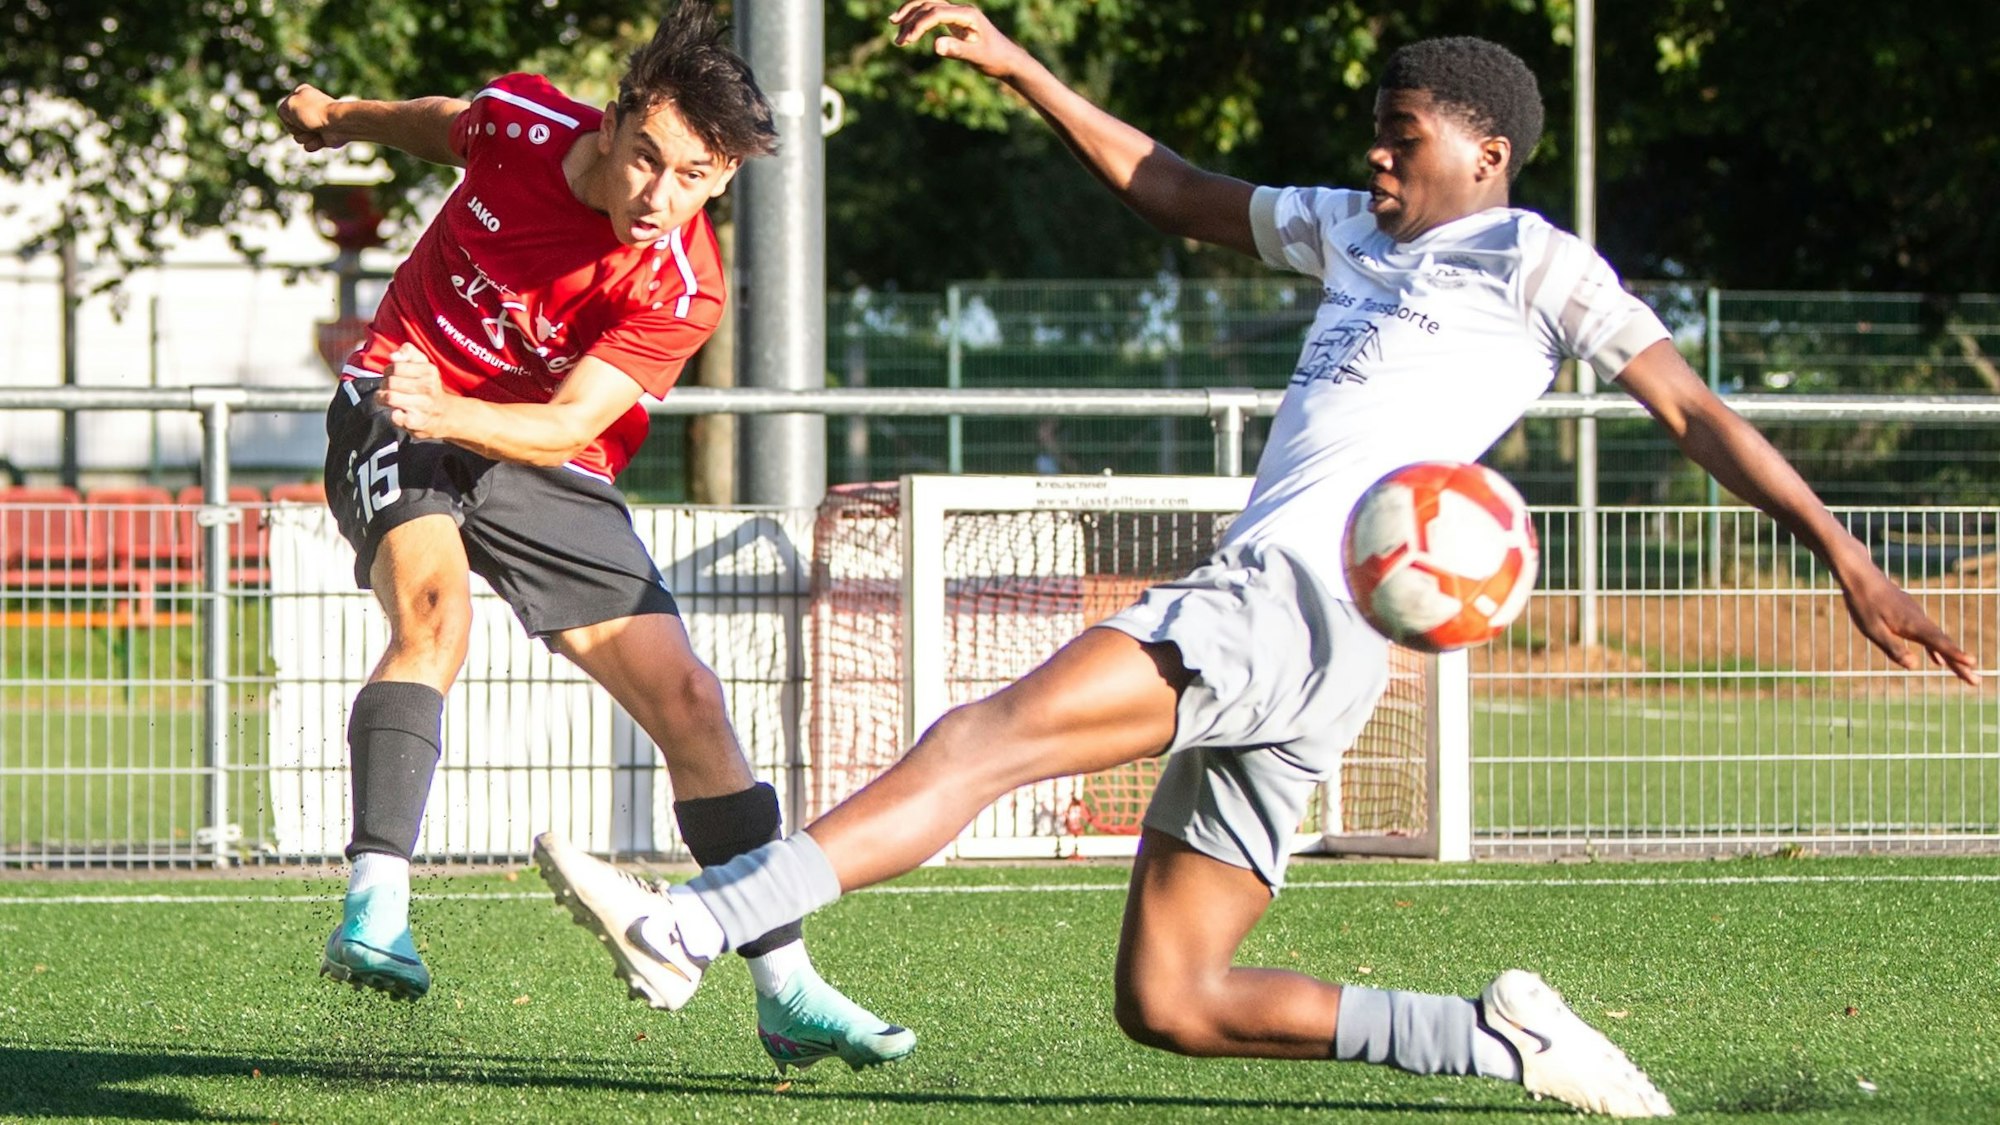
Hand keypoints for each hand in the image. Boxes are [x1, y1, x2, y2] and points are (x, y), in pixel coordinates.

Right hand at [276, 84, 347, 151]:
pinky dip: (313, 144)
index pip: (283, 112)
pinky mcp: (323, 136)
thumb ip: (282, 111)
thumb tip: (297, 126)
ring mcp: (315, 122)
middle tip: (308, 123)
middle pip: (291, 126)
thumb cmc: (313, 112)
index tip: (298, 113)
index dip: (288, 117)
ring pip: (299, 138)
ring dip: (305, 137)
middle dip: (297, 129)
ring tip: (316, 131)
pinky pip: (308, 145)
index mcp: (300, 93)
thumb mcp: (288, 106)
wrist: (339, 124)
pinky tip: (321, 138)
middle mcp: (308, 107)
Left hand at [377, 345, 454, 441]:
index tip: (392, 376)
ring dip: (383, 399)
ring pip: (389, 397)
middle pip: (390, 382)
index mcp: (429, 371)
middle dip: (384, 385)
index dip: (388, 371)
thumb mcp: (424, 365)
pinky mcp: (416, 422)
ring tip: (388, 400)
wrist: (445, 415)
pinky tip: (400, 412)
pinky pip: (394, 416)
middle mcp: (428, 388)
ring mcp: (422, 406)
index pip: (395, 367)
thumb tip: (393, 355)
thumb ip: (409, 353)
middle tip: (389, 389)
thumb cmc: (428, 388)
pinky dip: (393, 414)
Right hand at [890, 2, 1032, 79]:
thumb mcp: (977, 56)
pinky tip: (908, 30)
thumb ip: (957, 50)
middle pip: (928, 3)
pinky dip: (918, 19)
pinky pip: (932, 13)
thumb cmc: (995, 59)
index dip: (919, 25)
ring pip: (928, 5)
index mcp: (967, 15)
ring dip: (911, 15)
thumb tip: (935, 45)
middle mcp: (961, 10)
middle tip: (899, 40)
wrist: (1008, 60)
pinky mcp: (955, 21)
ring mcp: (957, 14)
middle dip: (910, 18)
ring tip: (896, 31)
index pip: (936, 13)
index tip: (907, 41)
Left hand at [1840, 567, 1980, 684]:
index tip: (1971, 664)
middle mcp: (1920, 620)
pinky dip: (1935, 649)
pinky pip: (1928, 635)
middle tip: (1975, 681)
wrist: (1860, 576)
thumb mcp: (1873, 630)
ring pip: (1938, 640)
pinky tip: (1938, 661)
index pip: (1938, 642)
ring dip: (1952, 658)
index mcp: (1912, 624)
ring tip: (1965, 674)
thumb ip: (1893, 647)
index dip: (1954, 654)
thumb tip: (1914, 666)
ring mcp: (1916, 617)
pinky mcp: (1910, 615)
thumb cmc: (1863, 604)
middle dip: (1960, 664)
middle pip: (1944, 644)